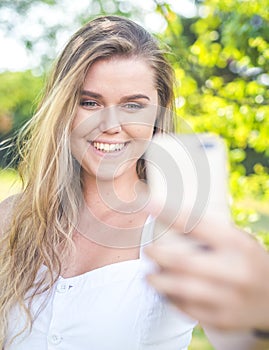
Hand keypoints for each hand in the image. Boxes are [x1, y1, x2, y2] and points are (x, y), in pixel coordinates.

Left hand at [145, 214, 268, 331]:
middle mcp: (234, 271)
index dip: (170, 214)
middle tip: (147, 250)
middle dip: (158, 255)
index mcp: (236, 245)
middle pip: (183, 262)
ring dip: (158, 281)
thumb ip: (210, 234)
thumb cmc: (247, 261)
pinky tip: (166, 292)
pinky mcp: (223, 319)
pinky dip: (171, 299)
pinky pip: (187, 309)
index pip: (198, 225)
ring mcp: (229, 298)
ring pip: (181, 289)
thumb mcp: (238, 241)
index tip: (149, 205)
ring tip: (150, 275)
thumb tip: (170, 220)